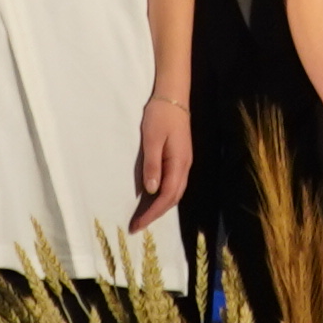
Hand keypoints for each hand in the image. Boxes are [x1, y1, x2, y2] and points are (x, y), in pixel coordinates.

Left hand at [128, 91, 193, 233]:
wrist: (173, 97)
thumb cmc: (160, 116)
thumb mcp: (152, 139)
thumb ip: (152, 164)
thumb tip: (152, 190)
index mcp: (179, 163)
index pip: (167, 196)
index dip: (153, 213)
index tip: (138, 224)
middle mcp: (185, 167)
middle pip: (173, 198)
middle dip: (156, 214)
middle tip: (137, 226)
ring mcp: (184, 163)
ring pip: (175, 192)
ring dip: (160, 207)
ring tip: (144, 217)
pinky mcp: (180, 158)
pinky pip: (174, 184)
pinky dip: (164, 196)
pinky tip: (153, 198)